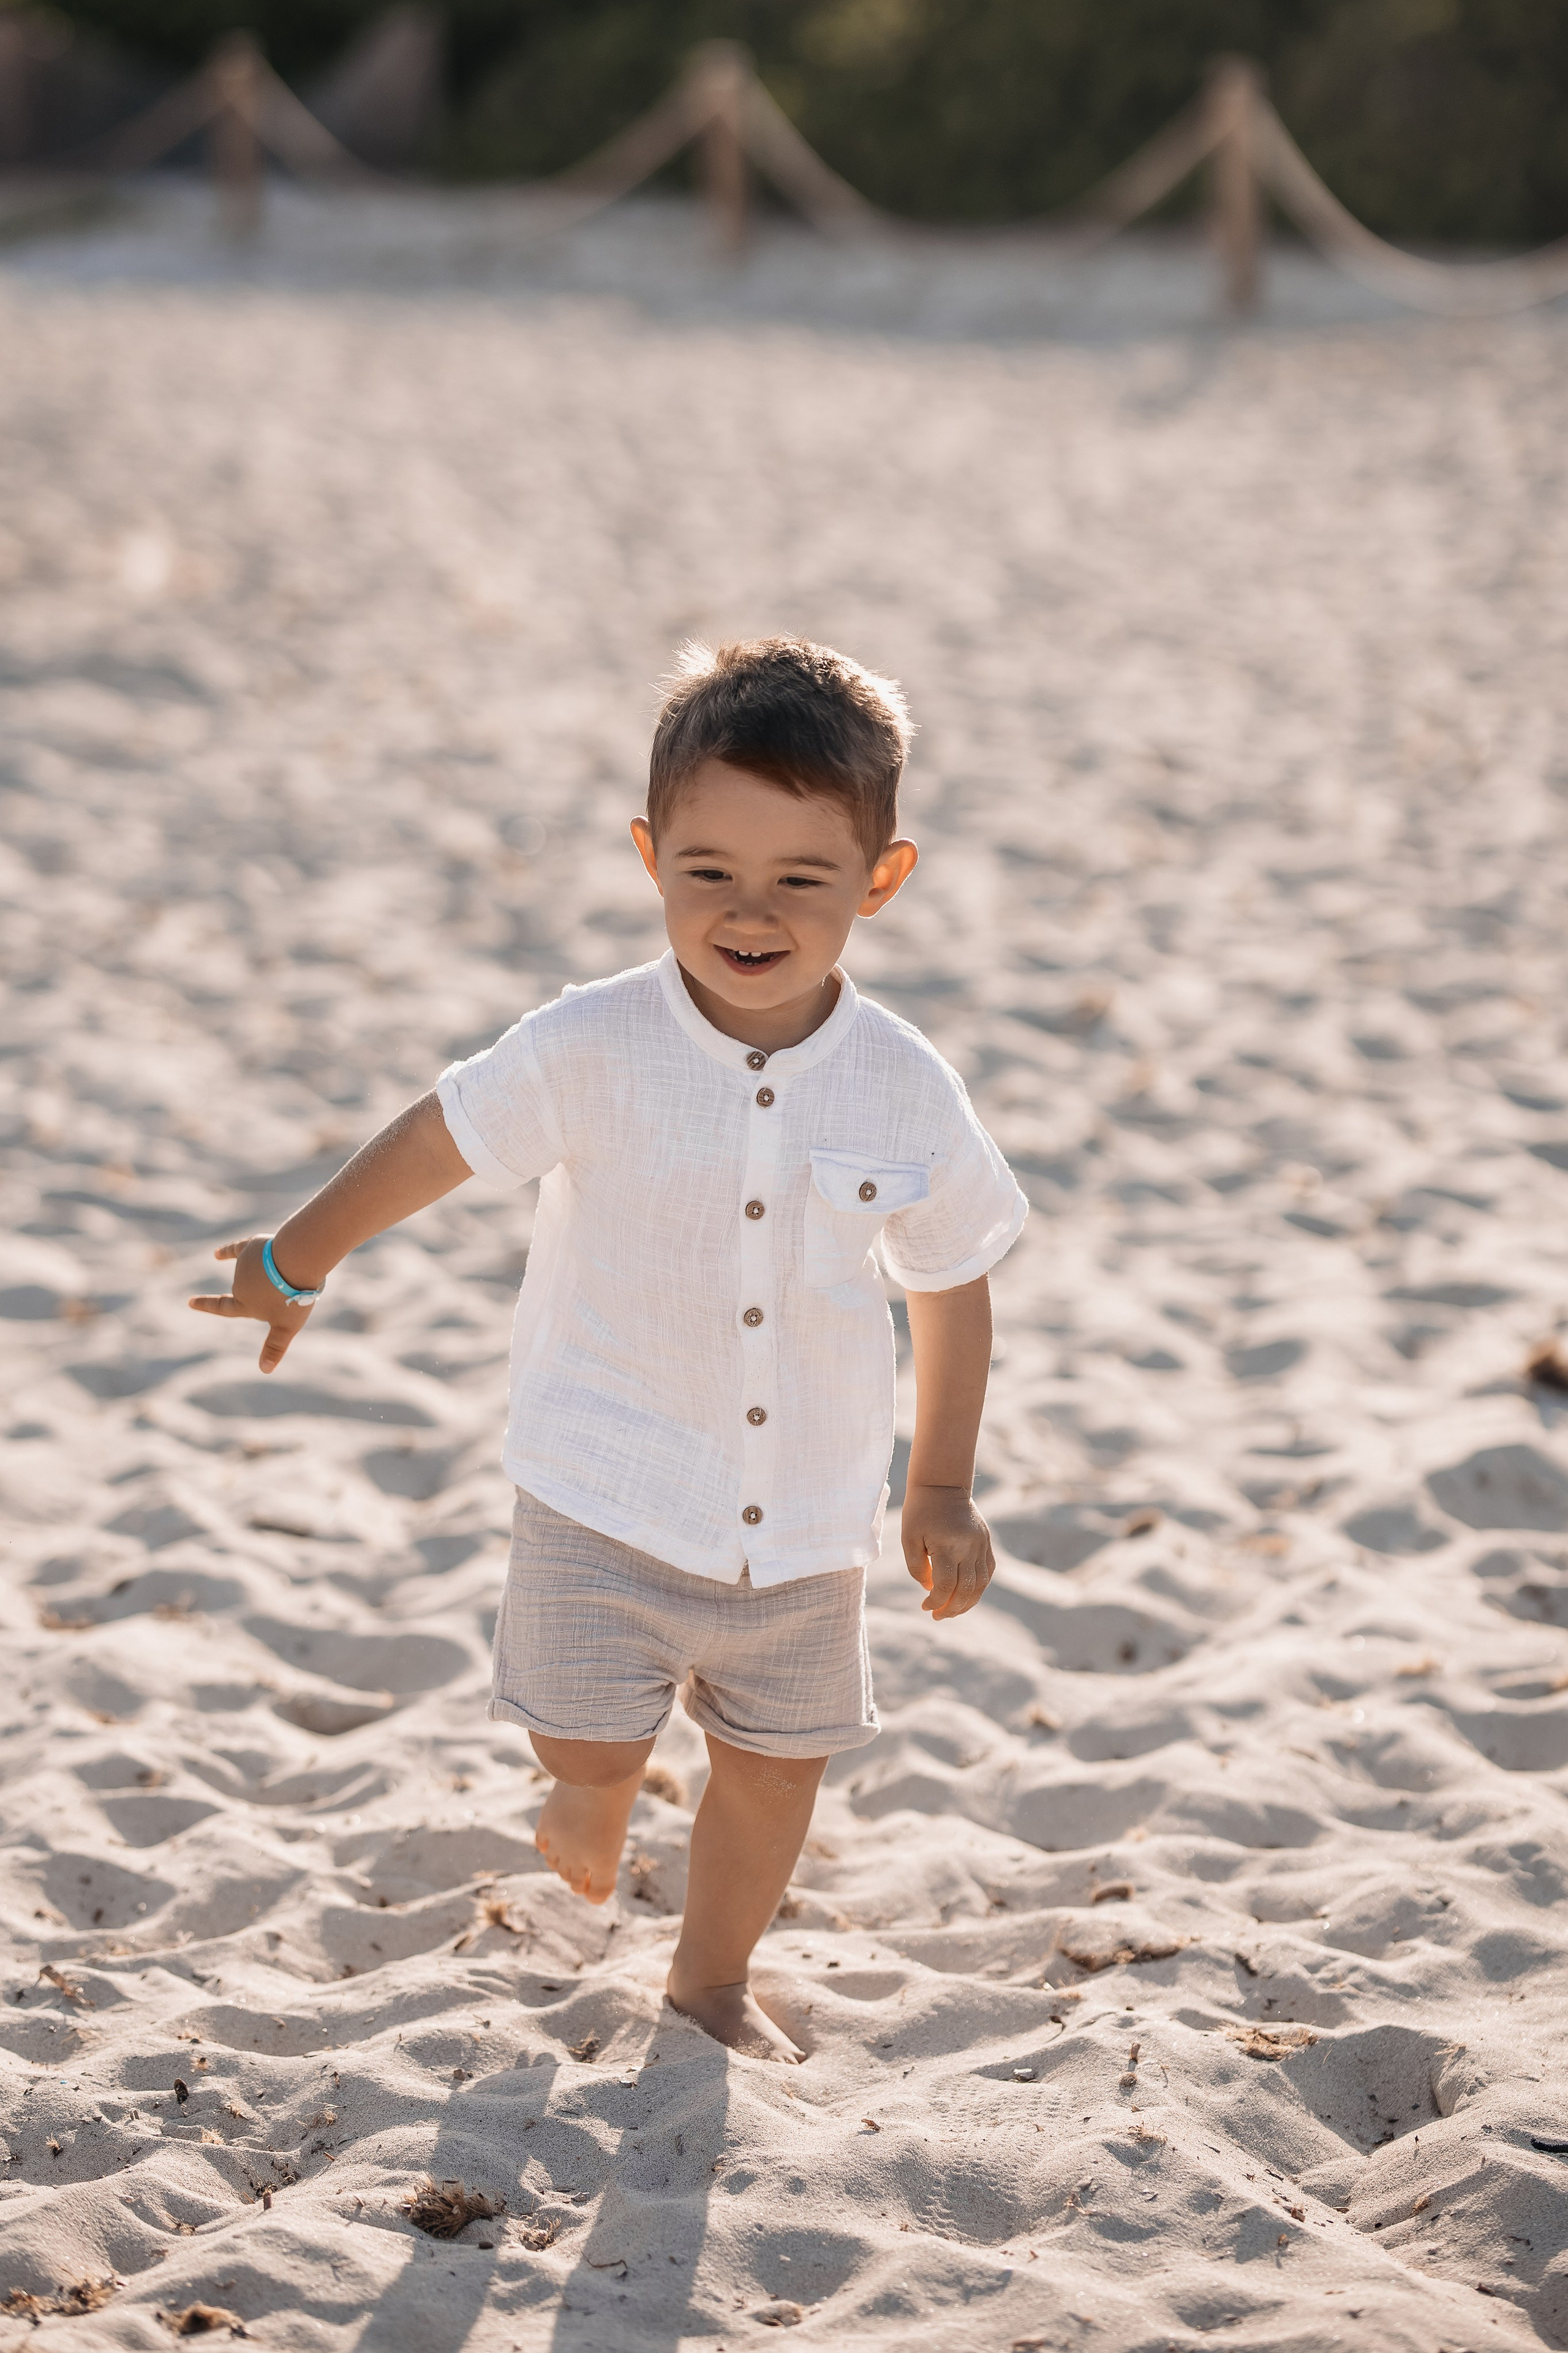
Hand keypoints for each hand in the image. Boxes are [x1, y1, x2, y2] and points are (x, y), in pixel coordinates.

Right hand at [188, 1237, 312, 1372]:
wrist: (299, 1261)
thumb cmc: (294, 1297)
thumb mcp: (287, 1327)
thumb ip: (275, 1347)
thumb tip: (265, 1370)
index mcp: (246, 1303)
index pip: (223, 1307)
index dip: (207, 1305)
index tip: (190, 1301)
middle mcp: (240, 1284)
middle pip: (253, 1289)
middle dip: (268, 1289)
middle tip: (290, 1289)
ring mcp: (245, 1264)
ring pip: (256, 1271)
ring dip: (269, 1273)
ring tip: (288, 1272)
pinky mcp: (252, 1247)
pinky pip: (235, 1249)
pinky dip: (226, 1251)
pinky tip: (217, 1254)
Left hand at [901, 1484, 994, 1620]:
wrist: (942, 1484)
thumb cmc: (920, 1510)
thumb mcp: (909, 1537)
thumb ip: (916, 1567)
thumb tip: (929, 1589)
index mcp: (948, 1545)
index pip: (946, 1586)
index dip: (936, 1602)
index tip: (925, 1606)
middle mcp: (969, 1547)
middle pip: (966, 1590)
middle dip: (952, 1608)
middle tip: (938, 1616)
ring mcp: (981, 1544)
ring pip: (981, 1584)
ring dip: (967, 1602)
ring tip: (952, 1611)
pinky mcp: (986, 1541)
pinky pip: (988, 1571)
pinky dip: (979, 1587)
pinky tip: (966, 1594)